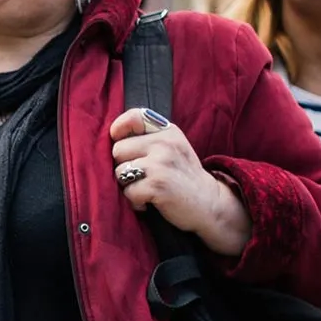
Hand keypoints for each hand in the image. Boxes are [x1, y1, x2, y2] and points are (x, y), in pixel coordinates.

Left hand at [109, 108, 252, 257]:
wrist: (210, 203)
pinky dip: (136, 201)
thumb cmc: (183, 176)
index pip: (133, 117)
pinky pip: (128, 192)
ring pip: (119, 172)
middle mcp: (165, 143)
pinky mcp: (158, 184)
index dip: (119, 130)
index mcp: (168, 131)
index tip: (120, 141)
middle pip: (117, 150)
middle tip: (143, 176)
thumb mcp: (172, 148)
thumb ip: (148, 138)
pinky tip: (150, 201)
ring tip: (148, 188)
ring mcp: (161, 163)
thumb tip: (110, 136)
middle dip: (124, 166)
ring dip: (129, 186)